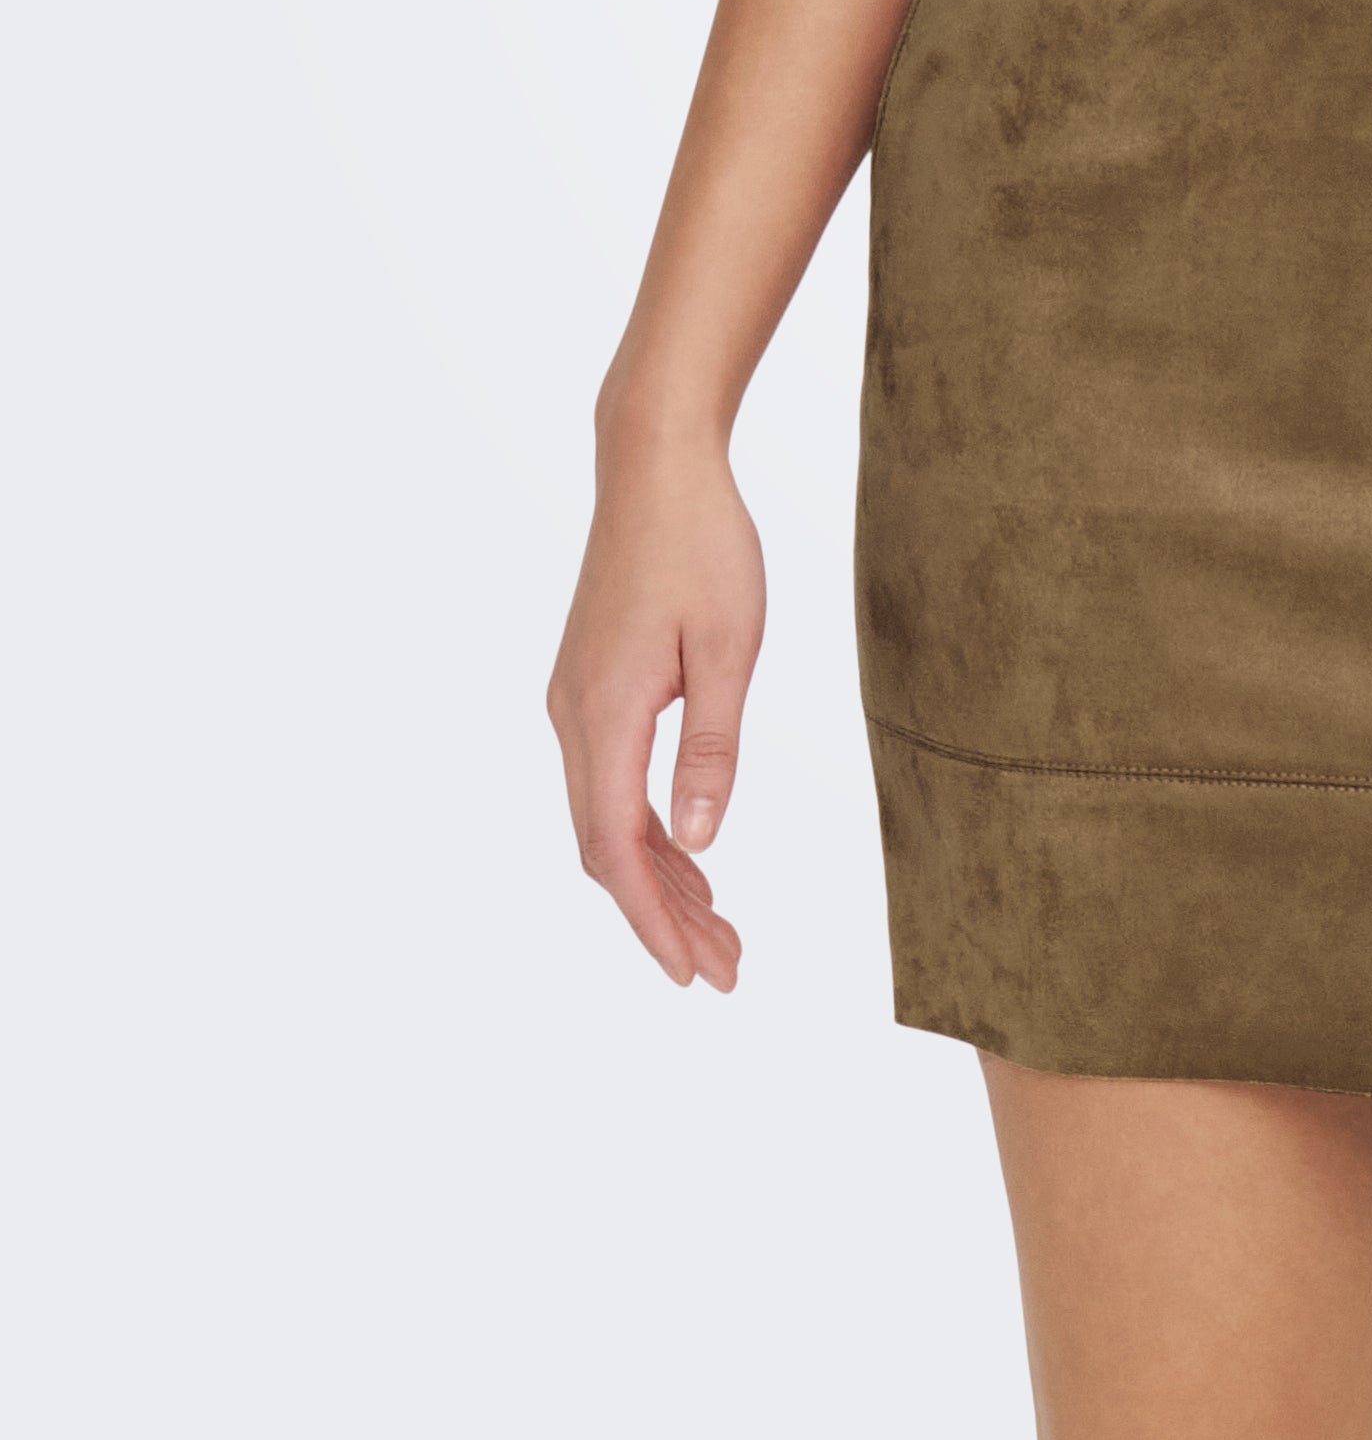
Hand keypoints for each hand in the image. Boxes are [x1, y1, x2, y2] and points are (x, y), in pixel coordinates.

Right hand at [546, 441, 765, 990]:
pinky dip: (648, 831)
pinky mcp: (589, 686)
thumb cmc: (702, 544)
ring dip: (658, 879)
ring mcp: (575, 702)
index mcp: (603, 714)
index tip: (690, 975)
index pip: (616, 851)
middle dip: (662, 916)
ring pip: (606, 820)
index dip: (652, 921)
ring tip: (718, 930)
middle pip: (606, 850)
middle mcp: (573, 717)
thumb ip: (712, 746)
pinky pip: (610, 782)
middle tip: (723, 969)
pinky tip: (690, 855)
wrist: (655, 465)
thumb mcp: (729, 645)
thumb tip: (700, 840)